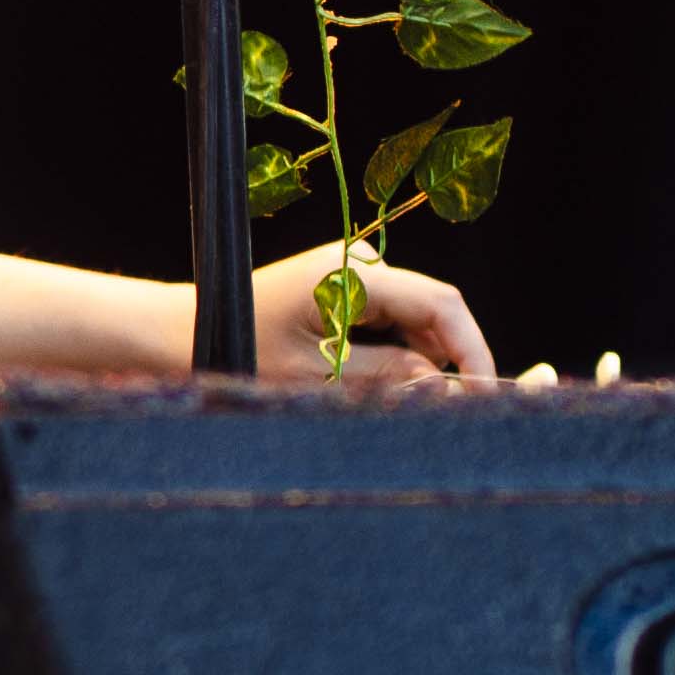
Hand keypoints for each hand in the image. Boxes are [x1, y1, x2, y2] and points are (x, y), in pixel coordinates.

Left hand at [255, 236, 495, 385]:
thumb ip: (383, 377)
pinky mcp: (349, 286)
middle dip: (450, 360)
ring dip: (421, 359)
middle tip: (452, 409)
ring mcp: (354, 272)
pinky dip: (400, 351)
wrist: (187, 328)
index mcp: (349, 275)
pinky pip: (395, 319)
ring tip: (398, 397)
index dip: (473, 348)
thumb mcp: (312, 374)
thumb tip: (447, 385)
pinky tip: (373, 377)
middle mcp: (358, 264)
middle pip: (434, 310)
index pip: (440, 303)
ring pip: (417, 319)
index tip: (487, 392)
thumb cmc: (237, 348)